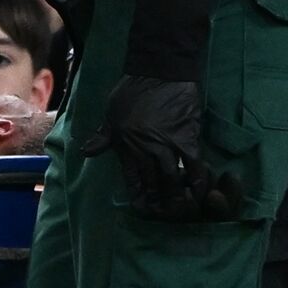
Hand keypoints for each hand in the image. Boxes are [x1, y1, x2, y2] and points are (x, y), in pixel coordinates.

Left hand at [82, 75, 241, 218]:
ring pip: (173, 178)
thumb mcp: (111, 116)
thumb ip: (102, 137)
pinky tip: (201, 190)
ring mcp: (167, 145)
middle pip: (153, 183)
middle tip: (165, 214)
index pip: (133, 179)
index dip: (139, 195)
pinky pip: (195, 164)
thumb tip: (86, 152)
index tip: (144, 208)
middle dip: (159, 202)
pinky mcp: (187, 138)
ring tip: (183, 208)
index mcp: (126, 146)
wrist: (159, 73)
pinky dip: (198, 179)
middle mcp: (146, 150)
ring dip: (178, 196)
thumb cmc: (131, 92)